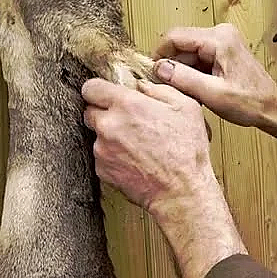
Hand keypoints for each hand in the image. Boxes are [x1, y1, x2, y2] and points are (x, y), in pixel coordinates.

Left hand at [81, 77, 217, 212]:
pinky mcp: (102, 169)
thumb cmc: (187, 151)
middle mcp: (109, 125)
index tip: (106, 95)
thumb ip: (159, 89)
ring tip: (137, 145)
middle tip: (127, 121)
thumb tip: (142, 86)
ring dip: (110, 137)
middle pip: (89, 111)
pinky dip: (113, 156)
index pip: (91, 88)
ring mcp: (102, 149)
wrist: (181, 190)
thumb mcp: (186, 108)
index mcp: (127, 105)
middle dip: (105, 113)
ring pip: (97, 135)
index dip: (99, 90)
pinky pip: (102, 156)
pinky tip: (134, 159)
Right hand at [153, 23, 276, 127]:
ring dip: (181, 70)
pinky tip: (194, 89)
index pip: (174, 37)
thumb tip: (159, 68)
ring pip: (187, 52)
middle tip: (167, 87)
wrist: (271, 107)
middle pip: (180, 44)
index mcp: (219, 39)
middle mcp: (220, 34)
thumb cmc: (251, 102)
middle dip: (171, 65)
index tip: (151, 73)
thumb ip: (184, 79)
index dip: (159, 55)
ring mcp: (221, 41)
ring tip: (184, 91)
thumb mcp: (213, 94)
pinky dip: (191, 72)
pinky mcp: (222, 50)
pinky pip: (197, 57)